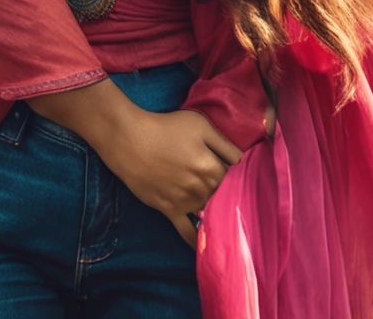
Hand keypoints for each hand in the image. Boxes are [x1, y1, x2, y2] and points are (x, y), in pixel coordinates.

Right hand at [96, 108, 242, 249]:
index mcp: (211, 167)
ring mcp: (185, 202)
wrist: (130, 140)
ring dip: (211, 207)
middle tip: (213, 179)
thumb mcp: (200, 125)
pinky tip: (202, 247)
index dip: (229, 169)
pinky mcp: (169, 210)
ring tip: (207, 198)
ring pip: (207, 210)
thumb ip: (225, 144)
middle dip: (221, 188)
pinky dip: (195, 240)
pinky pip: (186, 231)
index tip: (224, 165)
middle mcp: (201, 189)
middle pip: (221, 194)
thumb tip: (241, 161)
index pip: (233, 176)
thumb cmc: (166, 128)